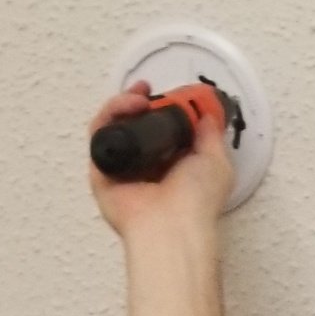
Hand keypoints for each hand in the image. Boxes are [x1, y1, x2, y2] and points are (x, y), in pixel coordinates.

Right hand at [88, 85, 235, 238]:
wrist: (173, 226)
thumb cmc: (197, 202)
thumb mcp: (216, 162)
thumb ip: (212, 136)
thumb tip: (207, 116)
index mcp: (171, 166)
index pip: (159, 129)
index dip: (161, 107)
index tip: (168, 94)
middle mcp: (145, 168)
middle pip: (132, 125)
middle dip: (137, 101)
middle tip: (146, 89)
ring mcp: (122, 171)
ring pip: (113, 126)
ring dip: (122, 104)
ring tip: (139, 97)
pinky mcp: (100, 174)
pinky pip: (98, 137)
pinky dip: (108, 116)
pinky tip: (126, 106)